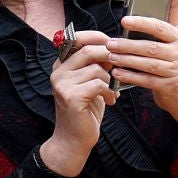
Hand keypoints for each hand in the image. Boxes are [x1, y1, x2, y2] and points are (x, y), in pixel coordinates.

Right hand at [41, 30, 116, 177]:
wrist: (74, 139)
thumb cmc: (85, 111)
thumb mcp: (90, 83)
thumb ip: (96, 65)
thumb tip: (114, 48)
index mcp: (61, 65)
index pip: (77, 39)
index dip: (98, 37)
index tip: (115, 45)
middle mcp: (58, 72)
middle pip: (88, 50)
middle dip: (109, 56)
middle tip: (120, 68)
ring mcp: (62, 84)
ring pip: (96, 69)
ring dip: (111, 80)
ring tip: (113, 92)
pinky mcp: (71, 97)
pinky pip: (98, 84)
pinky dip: (109, 92)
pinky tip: (111, 101)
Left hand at [111, 0, 177, 127]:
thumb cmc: (174, 55)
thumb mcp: (175, 33)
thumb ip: (172, 9)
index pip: (160, 27)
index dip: (142, 23)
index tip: (124, 20)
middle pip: (150, 47)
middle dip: (128, 45)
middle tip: (110, 43)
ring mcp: (175, 71)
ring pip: (147, 64)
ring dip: (126, 60)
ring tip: (111, 56)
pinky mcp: (168, 86)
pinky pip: (146, 81)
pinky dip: (130, 76)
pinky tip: (117, 72)